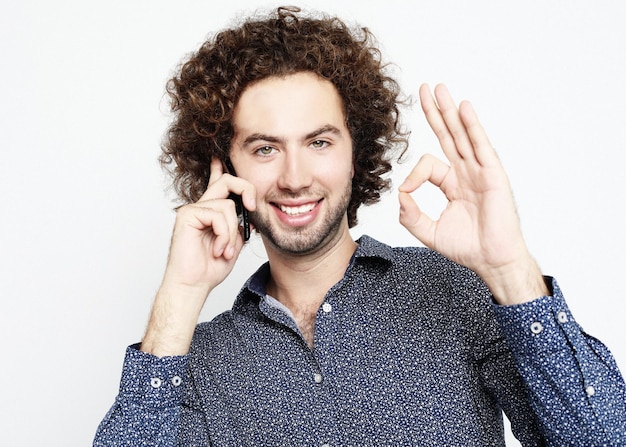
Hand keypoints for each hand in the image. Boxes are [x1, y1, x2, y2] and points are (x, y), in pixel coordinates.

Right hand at [163, 158, 255, 292]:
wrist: (193, 285)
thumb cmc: (210, 268)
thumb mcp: (233, 243)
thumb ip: (238, 225)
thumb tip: (247, 211)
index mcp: (211, 212)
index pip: (218, 185)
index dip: (221, 169)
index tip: (222, 157)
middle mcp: (201, 207)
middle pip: (227, 181)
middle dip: (246, 189)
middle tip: (252, 207)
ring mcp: (193, 210)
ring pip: (227, 206)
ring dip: (232, 232)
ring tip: (224, 251)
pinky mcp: (187, 215)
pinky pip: (218, 215)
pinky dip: (224, 235)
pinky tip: (217, 250)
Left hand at [398, 84, 546, 303]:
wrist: (492, 261)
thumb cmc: (468, 248)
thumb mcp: (430, 232)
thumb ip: (411, 216)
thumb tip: (400, 195)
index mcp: (452, 183)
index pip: (428, 164)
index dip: (414, 175)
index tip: (407, 192)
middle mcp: (466, 172)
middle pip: (448, 135)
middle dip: (436, 112)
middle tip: (425, 88)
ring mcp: (480, 171)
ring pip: (462, 134)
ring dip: (451, 111)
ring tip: (440, 89)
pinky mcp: (493, 175)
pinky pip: (480, 146)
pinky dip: (472, 126)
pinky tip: (463, 108)